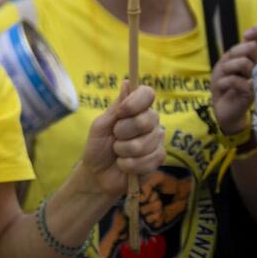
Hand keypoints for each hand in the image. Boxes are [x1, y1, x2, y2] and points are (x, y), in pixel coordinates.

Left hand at [81, 82, 161, 196]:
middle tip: (114, 137)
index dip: (135, 102)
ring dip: (124, 151)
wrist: (98, 174)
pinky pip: (148, 160)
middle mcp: (149, 122)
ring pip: (145, 143)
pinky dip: (130, 164)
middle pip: (147, 119)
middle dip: (123, 131)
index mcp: (135, 109)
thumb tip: (128, 83)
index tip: (121, 112)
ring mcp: (156, 141)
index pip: (147, 93)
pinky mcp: (159, 159)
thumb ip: (116, 107)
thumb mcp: (101, 125)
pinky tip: (125, 165)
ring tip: (118, 153)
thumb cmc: (98, 146)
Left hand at [210, 25, 256, 134]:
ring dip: (227, 68)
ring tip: (225, 77)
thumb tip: (249, 38)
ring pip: (244, 63)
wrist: (222, 107)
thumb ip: (236, 51)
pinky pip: (235, 80)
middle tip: (228, 66)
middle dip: (234, 53)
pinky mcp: (252, 94)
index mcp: (254, 58)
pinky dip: (223, 82)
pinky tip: (223, 87)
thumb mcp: (225, 63)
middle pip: (252, 48)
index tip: (248, 34)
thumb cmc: (224, 83)